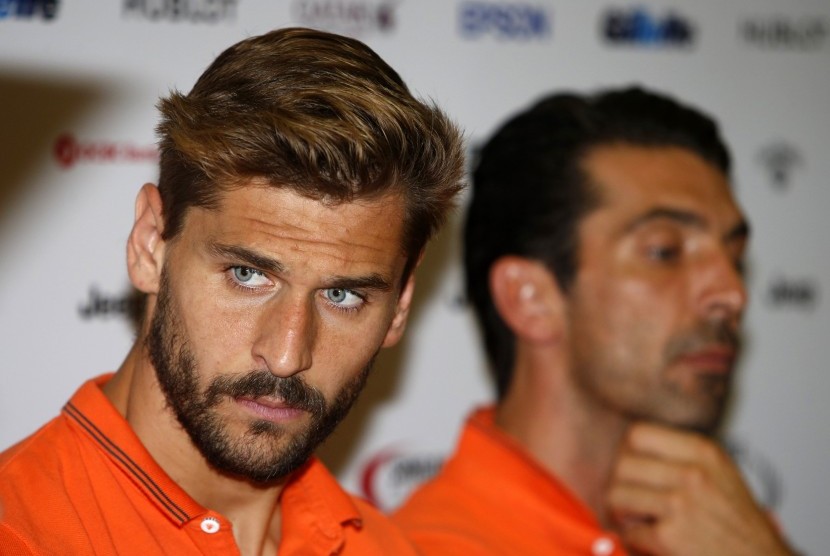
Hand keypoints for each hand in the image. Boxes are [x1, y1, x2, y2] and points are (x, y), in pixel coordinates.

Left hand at [606, 422, 794, 555]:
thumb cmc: (739, 522)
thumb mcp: (720, 473)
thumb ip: (681, 456)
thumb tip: (629, 448)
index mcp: (703, 452)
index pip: (638, 434)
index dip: (628, 453)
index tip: (633, 469)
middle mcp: (692, 474)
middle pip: (622, 465)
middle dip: (621, 485)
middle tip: (632, 499)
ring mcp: (680, 505)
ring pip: (617, 495)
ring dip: (623, 513)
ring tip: (639, 520)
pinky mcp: (670, 537)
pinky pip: (627, 531)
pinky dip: (633, 539)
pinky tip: (650, 541)